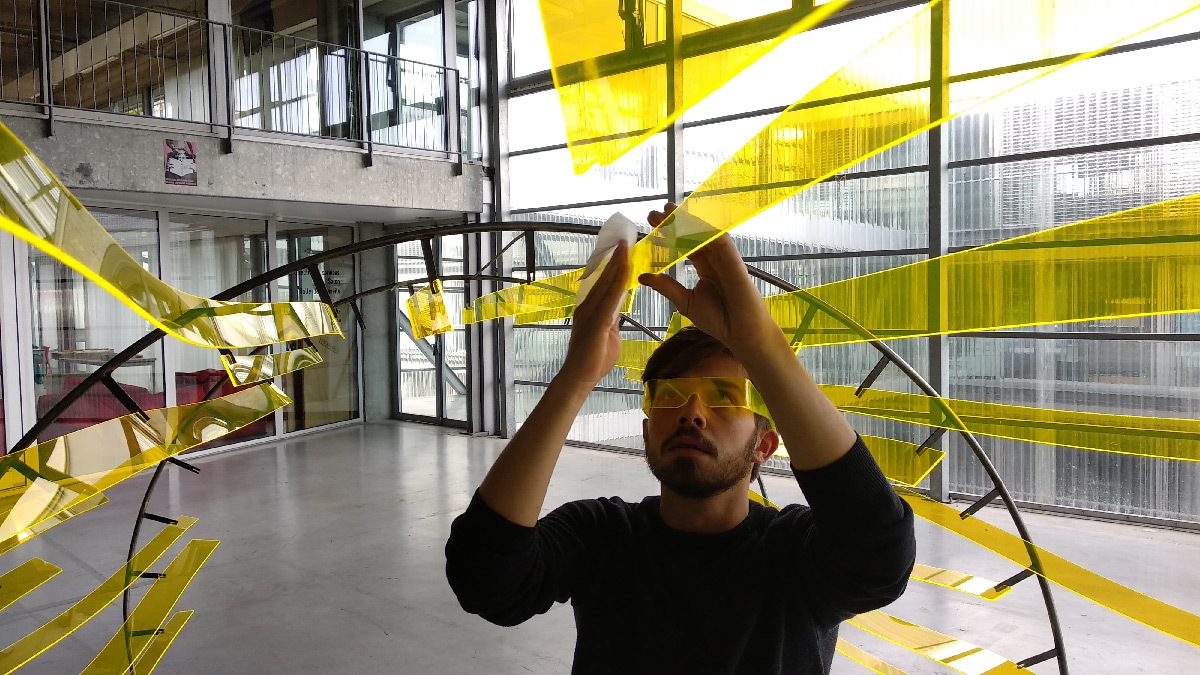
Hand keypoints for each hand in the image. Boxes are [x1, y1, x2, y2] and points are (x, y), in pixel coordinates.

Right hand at [559, 241, 630, 386]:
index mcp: (591, 308)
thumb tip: (617, 310)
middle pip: (604, 277)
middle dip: (615, 257)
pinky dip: (618, 279)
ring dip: (617, 262)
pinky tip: (625, 267)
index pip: (604, 283)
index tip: (622, 250)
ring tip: (625, 244)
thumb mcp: (608, 334)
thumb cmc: (595, 360)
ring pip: (606, 281)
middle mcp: (588, 304)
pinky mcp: (596, 319)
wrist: (580, 377)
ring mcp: (590, 310)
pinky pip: (610, 295)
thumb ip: (612, 320)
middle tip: (624, 238)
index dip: (613, 266)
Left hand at [638, 203, 778, 353]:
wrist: (741, 334)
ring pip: (704, 234)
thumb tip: (643, 276)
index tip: (651, 224)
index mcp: (704, 268)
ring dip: (687, 221)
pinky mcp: (734, 261)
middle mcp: (714, 259)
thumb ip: (666, 287)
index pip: (684, 246)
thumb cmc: (718, 320)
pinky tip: (691, 219)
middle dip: (674, 222)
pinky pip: (720, 241)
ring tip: (668, 210)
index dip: (669, 234)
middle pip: (692, 235)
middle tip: (653, 213)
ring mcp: (725, 259)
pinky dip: (707, 229)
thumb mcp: (685, 302)